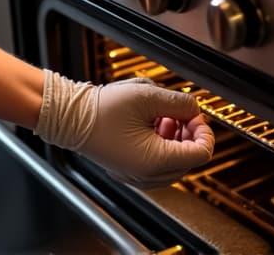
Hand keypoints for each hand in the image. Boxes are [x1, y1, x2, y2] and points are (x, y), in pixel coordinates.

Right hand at [34, 70, 214, 188]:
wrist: (69, 117)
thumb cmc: (101, 110)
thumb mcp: (146, 97)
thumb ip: (178, 102)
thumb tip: (193, 107)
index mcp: (156, 161)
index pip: (201, 153)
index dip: (203, 130)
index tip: (195, 114)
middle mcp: (147, 175)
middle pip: (188, 158)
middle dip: (188, 131)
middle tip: (178, 111)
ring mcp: (135, 175)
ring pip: (172, 160)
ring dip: (174, 136)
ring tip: (161, 114)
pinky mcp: (127, 169)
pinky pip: (155, 161)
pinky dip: (159, 142)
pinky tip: (149, 123)